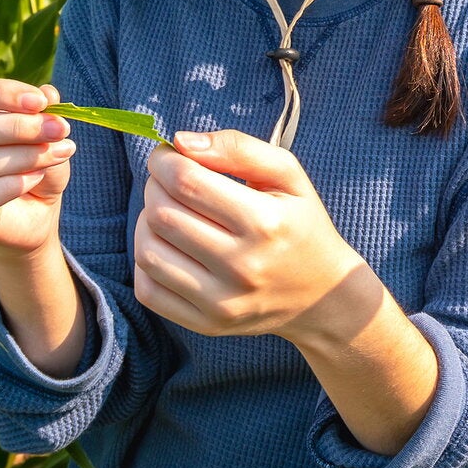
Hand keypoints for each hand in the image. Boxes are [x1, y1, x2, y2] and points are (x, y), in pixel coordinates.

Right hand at [0, 75, 76, 260]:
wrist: (37, 213)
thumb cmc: (35, 163)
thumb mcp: (47, 135)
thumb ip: (46, 114)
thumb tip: (48, 93)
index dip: (4, 93)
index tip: (41, 102)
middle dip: (18, 127)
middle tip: (58, 130)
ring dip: (21, 157)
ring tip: (55, 155)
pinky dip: (10, 186)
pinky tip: (35, 179)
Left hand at [132, 129, 367, 344]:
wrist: (321, 295)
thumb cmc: (300, 225)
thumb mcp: (287, 174)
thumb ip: (237, 148)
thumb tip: (181, 141)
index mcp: (264, 223)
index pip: (186, 182)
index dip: (164, 162)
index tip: (166, 155)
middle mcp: (242, 266)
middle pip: (163, 214)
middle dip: (154, 187)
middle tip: (167, 181)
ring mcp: (223, 302)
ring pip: (148, 252)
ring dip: (146, 223)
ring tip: (166, 212)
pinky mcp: (207, 325)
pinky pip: (148, 291)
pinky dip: (145, 262)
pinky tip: (167, 246)